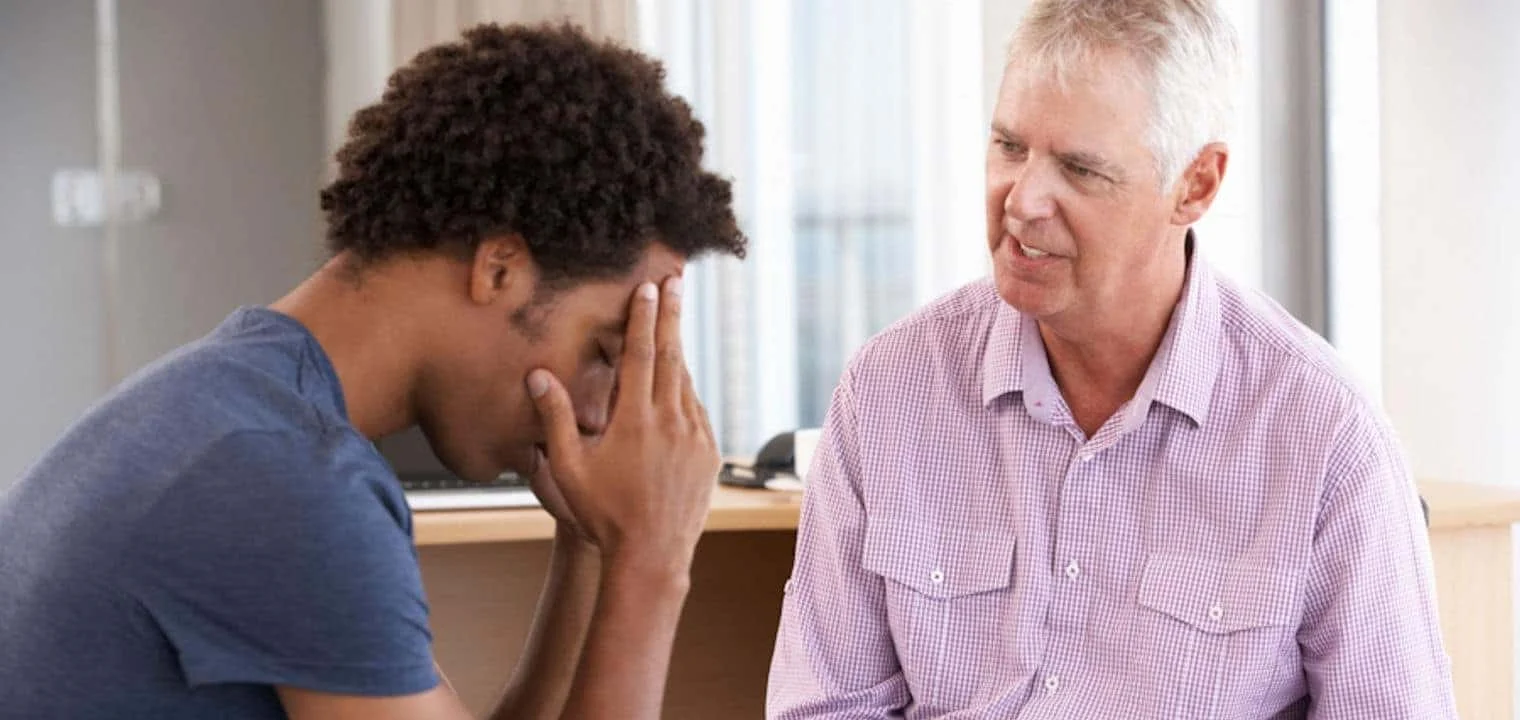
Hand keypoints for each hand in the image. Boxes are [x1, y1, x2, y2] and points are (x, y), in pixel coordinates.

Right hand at [525, 276, 718, 572]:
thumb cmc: (603, 515)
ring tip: (672, 328)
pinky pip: (696, 412)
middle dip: (671, 316)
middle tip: (675, 282)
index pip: (640, 355)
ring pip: (686, 383)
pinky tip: (677, 386)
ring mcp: (695, 437)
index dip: (644, 318)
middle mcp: (671, 422)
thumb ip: (555, 419)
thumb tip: (538, 375)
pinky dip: (685, 392)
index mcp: (635, 420)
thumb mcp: (569, 468)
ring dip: (677, 353)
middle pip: (671, 356)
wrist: (652, 557)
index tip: (650, 288)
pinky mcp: (709, 454)